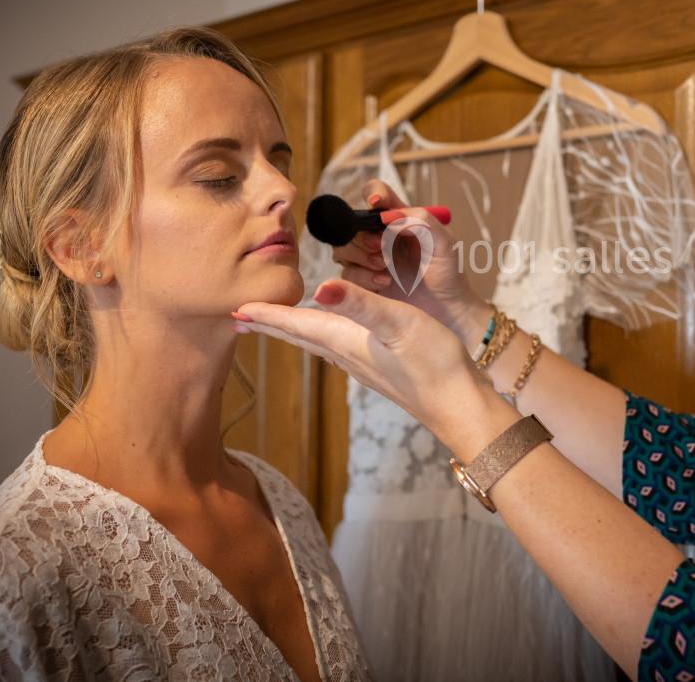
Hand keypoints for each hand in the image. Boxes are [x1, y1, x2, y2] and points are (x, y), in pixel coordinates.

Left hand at [235, 279, 493, 436]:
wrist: (459, 404)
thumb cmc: (433, 363)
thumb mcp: (399, 324)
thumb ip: (361, 305)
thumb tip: (322, 289)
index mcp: (346, 339)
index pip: (296, 324)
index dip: (266, 315)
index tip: (235, 308)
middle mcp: (347, 353)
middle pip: (299, 335)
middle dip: (270, 324)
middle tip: (240, 317)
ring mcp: (363, 363)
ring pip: (316, 341)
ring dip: (292, 330)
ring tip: (274, 323)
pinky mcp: (379, 367)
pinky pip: (337, 346)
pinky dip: (320, 334)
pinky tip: (329, 335)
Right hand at [329, 179, 491, 349]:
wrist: (446, 311)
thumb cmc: (447, 274)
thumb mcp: (444, 243)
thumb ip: (423, 221)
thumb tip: (391, 217)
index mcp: (398, 219)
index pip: (377, 194)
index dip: (373, 193)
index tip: (376, 203)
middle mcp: (379, 236)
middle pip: (352, 224)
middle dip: (363, 234)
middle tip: (381, 247)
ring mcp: (368, 259)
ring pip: (343, 248)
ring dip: (360, 255)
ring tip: (385, 266)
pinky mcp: (362, 283)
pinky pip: (347, 274)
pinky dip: (363, 277)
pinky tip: (384, 282)